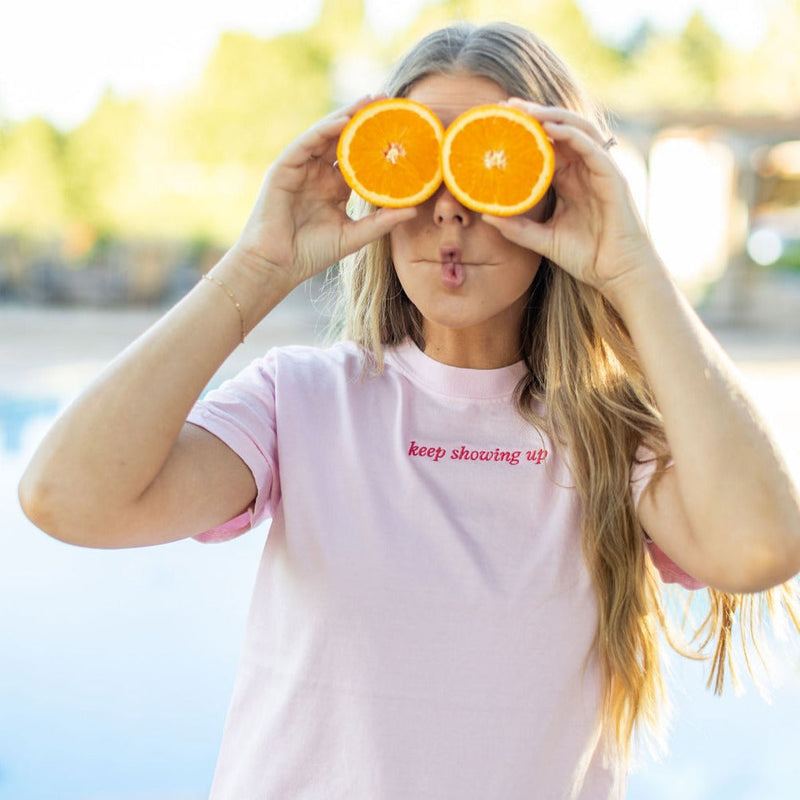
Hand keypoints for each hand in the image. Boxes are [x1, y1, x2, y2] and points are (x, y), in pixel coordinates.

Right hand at [231, 96, 416, 291]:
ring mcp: (301, 169)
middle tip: (388, 100)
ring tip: (370, 101)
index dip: (378, 145)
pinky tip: (344, 119)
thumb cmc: (312, 254)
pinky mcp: (284, 167)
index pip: (359, 160)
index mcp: (334, 189)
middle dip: (364, 120)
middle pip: (344, 141)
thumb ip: (381, 222)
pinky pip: (307, 142)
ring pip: (326, 135)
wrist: (277, 264)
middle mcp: (318, 175)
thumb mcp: (355, 235)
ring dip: (347, 116)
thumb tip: (415, 209)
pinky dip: (325, 128)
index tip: (402, 130)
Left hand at [483, 99, 661, 298]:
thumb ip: (516, 228)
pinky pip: (591, 148)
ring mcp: (600, 171)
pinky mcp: (613, 177)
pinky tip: (550, 128)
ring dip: (552, 116)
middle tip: (507, 106)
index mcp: (570, 180)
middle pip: (561, 130)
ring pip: (578, 130)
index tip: (498, 122)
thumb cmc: (586, 257)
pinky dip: (571, 134)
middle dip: (536, 114)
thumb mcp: (542, 240)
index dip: (526, 132)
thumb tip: (485, 215)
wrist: (617, 274)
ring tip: (526, 110)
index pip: (547, 146)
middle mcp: (585, 170)